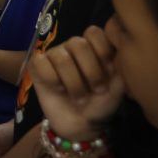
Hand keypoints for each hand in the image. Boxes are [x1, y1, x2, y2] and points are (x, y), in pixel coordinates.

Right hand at [30, 26, 123, 140]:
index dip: (101, 49)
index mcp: (93, 48)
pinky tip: (58, 89)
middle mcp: (73, 48)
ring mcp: (54, 55)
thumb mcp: (117, 90)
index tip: (109, 70)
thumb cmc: (101, 105)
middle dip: (90, 71)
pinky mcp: (37, 66)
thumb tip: (120, 53)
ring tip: (80, 98)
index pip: (94, 32)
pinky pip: (40, 62)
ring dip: (74, 83)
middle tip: (97, 90)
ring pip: (61, 57)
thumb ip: (120, 70)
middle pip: (78, 43)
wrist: (81, 125)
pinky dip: (52, 79)